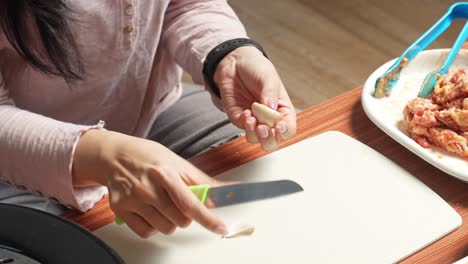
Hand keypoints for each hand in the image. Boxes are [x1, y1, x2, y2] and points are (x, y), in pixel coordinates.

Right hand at [72, 129, 226, 237]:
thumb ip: (200, 180)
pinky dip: (153, 226)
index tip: (220, 227)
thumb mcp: (176, 161)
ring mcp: (132, 200)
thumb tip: (223, 191)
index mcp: (164, 173)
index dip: (208, 218)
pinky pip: (146, 232)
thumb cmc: (147, 156)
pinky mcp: (120, 209)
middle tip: (178, 201)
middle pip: (180, 220)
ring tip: (162, 204)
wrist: (114, 155)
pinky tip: (150, 211)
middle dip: (186, 214)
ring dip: (170, 221)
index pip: (190, 204)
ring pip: (166, 229)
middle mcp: (147, 188)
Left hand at [213, 46, 296, 151]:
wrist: (234, 62)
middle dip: (268, 139)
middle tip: (263, 128)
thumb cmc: (257, 68)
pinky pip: (242, 128)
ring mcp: (253, 120)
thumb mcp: (268, 76)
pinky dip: (244, 123)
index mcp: (282, 110)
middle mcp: (269, 119)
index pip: (288, 129)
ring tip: (252, 119)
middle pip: (272, 141)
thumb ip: (271, 93)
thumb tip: (272, 108)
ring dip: (254, 134)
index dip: (285, 131)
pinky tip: (246, 112)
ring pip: (255, 139)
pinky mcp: (239, 118)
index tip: (278, 126)